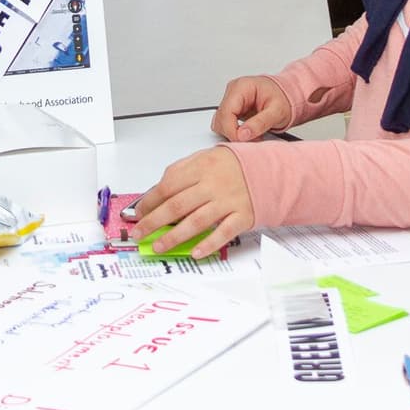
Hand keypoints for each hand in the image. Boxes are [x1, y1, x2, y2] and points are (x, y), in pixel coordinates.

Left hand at [132, 146, 254, 257]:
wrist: (270, 169)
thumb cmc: (235, 165)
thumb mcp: (207, 156)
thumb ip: (183, 170)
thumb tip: (158, 190)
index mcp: (202, 166)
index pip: (168, 185)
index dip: (150, 201)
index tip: (139, 212)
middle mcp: (214, 184)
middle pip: (177, 205)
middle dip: (154, 221)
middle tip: (139, 233)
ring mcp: (229, 201)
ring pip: (196, 222)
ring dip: (174, 237)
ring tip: (158, 245)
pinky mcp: (243, 216)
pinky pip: (223, 233)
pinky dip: (208, 244)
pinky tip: (195, 252)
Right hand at [211, 76, 290, 140]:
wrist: (288, 96)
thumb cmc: (284, 98)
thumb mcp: (277, 112)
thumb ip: (260, 123)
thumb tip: (243, 134)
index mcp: (242, 87)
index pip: (226, 112)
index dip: (232, 131)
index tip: (244, 140)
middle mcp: (233, 91)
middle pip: (221, 118)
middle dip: (234, 133)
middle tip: (253, 138)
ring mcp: (231, 100)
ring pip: (220, 123)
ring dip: (233, 133)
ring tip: (252, 135)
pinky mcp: (232, 109)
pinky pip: (225, 124)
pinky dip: (235, 132)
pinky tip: (247, 133)